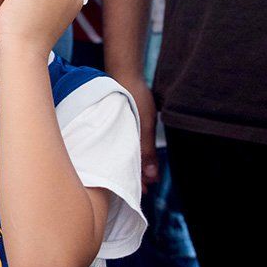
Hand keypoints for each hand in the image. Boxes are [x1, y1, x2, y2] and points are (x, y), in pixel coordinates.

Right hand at [112, 73, 159, 189]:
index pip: (126, 169)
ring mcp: (115, 131)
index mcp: (118, 142)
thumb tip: (152, 177)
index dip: (136, 182)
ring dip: (132, 163)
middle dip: (134, 176)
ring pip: (122, 154)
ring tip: (143, 174)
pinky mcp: (117, 124)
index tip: (145, 192)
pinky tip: (133, 153)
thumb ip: (147, 151)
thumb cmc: (134, 97)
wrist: (124, 74)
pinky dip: (128, 150)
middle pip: (122, 164)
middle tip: (147, 186)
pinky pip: (121, 142)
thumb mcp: (146, 125)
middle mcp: (114, 139)